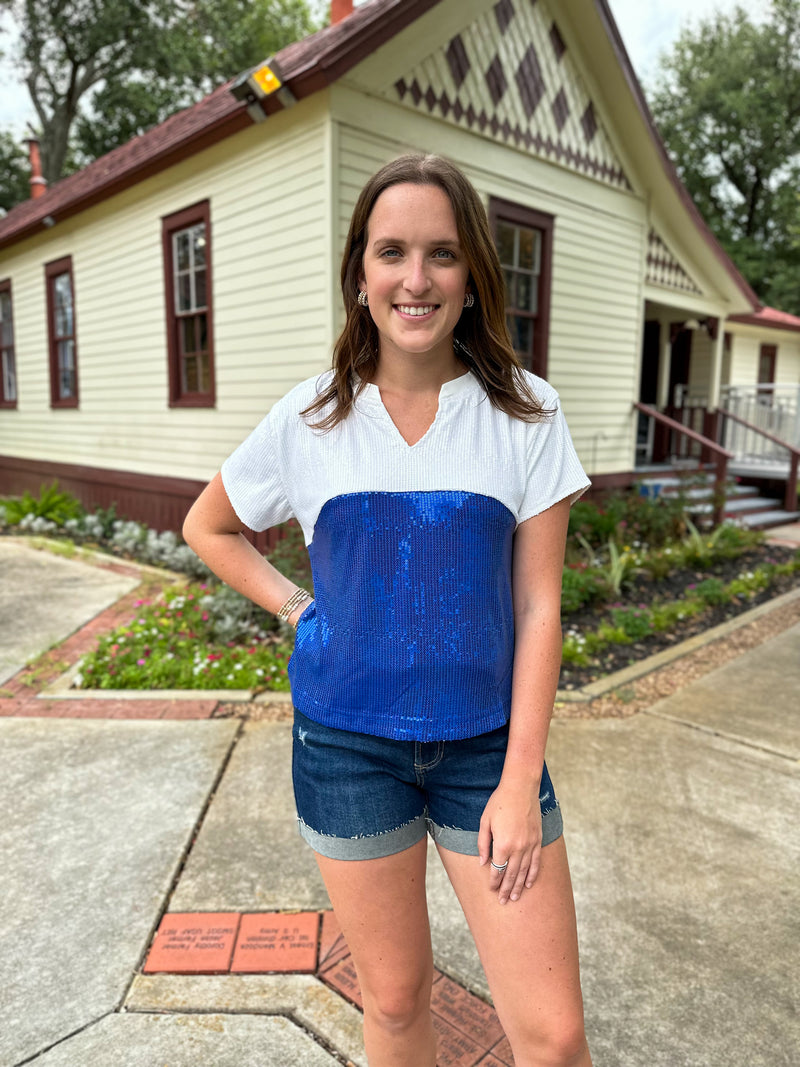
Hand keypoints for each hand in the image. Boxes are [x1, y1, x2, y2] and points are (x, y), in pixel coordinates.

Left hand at [478, 779, 542, 903]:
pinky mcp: (538, 840)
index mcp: (502, 844)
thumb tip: (483, 863)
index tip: (491, 890)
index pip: (498, 870)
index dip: (494, 881)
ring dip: (518, 886)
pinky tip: (528, 884)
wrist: (521, 788)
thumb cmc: (500, 802)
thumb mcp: (485, 821)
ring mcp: (530, 845)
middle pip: (511, 874)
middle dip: (505, 889)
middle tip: (503, 902)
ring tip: (514, 898)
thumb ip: (483, 844)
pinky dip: (532, 875)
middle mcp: (518, 848)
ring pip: (524, 871)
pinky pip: (535, 862)